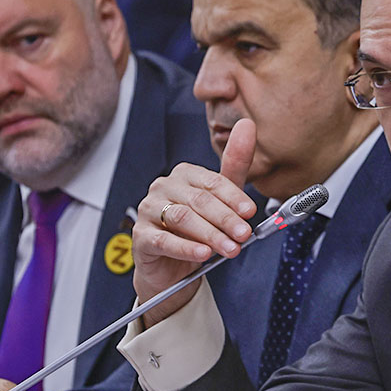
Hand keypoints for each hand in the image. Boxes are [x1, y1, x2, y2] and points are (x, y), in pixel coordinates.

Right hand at [133, 118, 257, 326]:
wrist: (172, 266)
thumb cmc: (198, 228)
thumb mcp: (222, 200)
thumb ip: (235, 166)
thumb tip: (248, 124)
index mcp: (185, 174)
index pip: (212, 182)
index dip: (233, 197)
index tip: (250, 212)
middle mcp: (163, 186)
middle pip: (199, 200)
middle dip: (225, 219)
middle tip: (244, 234)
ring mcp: (148, 210)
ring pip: (182, 218)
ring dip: (210, 234)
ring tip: (230, 249)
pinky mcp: (140, 235)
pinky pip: (163, 240)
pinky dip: (185, 248)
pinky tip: (203, 254)